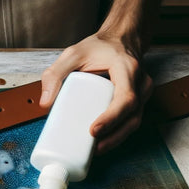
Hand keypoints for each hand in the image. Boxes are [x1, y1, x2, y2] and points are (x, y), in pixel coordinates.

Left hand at [40, 32, 152, 152]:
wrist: (121, 39)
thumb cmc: (99, 47)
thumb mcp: (73, 54)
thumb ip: (55, 74)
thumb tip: (45, 104)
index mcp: (127, 68)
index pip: (126, 98)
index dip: (112, 118)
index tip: (94, 130)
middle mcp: (140, 82)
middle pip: (133, 116)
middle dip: (114, 136)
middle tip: (93, 148)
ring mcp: (143, 93)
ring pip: (134, 122)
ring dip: (117, 139)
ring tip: (96, 149)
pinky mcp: (140, 101)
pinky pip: (132, 120)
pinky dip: (119, 134)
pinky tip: (103, 142)